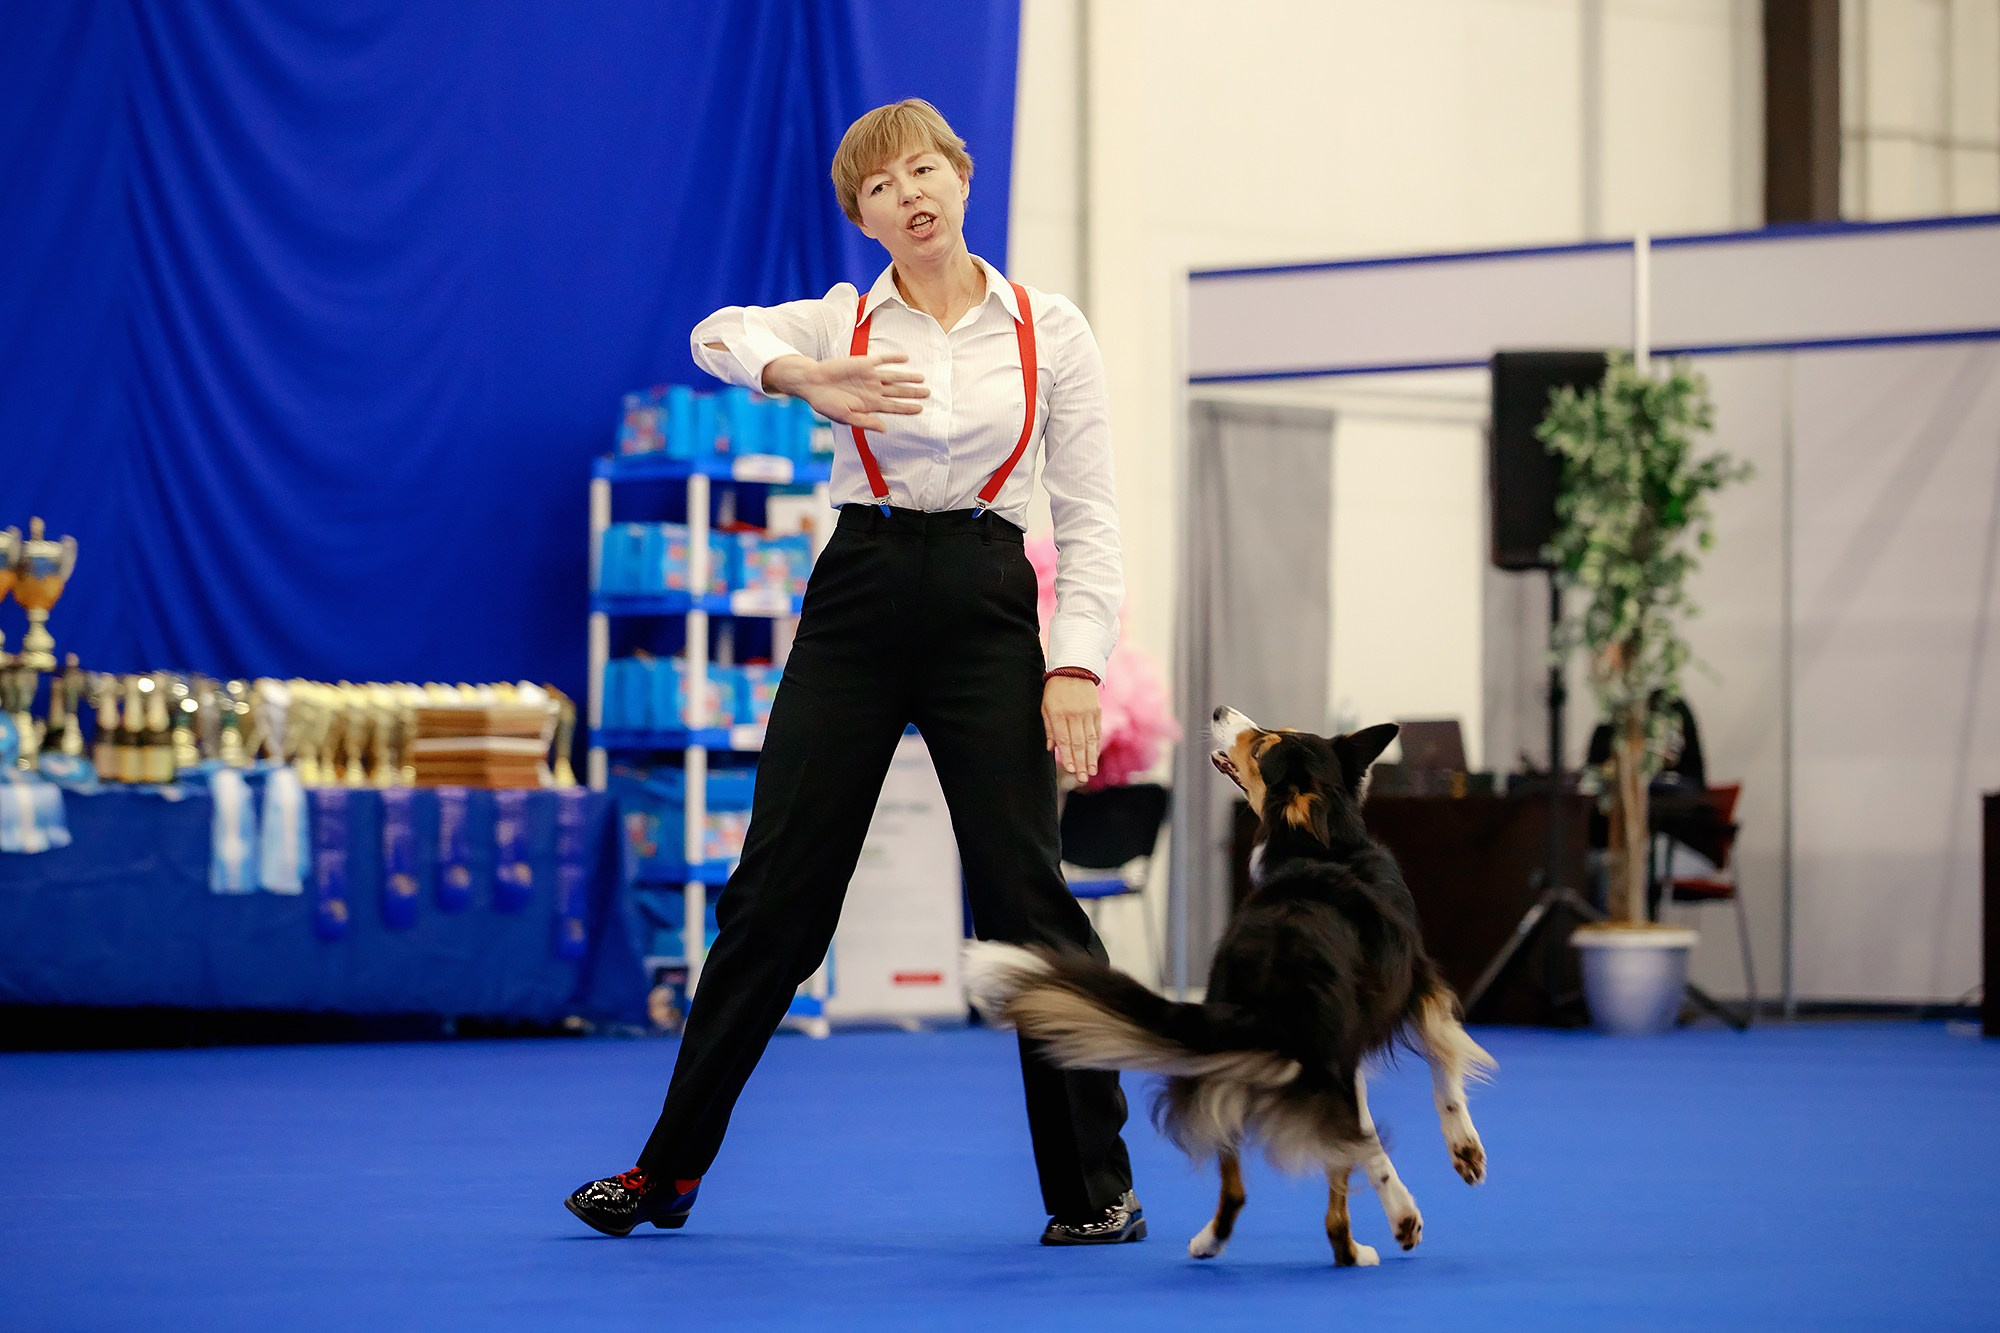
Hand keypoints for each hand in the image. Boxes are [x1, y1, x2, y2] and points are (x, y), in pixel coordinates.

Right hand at [762, 353, 926, 431]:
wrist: (812, 383)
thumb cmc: (826, 403)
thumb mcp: (846, 417)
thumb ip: (866, 422)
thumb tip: (884, 429)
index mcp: (869, 405)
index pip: (893, 407)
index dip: (907, 408)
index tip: (920, 409)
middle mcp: (872, 390)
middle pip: (897, 392)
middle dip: (913, 393)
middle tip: (928, 393)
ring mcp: (869, 376)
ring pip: (893, 376)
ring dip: (907, 377)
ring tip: (922, 378)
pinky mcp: (863, 363)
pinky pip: (881, 360)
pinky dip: (893, 359)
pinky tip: (905, 359)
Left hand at [1042, 675, 1099, 781]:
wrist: (1074, 668)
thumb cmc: (1055, 689)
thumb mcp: (1045, 705)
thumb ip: (1048, 727)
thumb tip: (1051, 748)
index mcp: (1059, 713)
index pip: (1064, 739)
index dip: (1067, 755)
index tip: (1070, 769)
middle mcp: (1074, 715)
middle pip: (1078, 743)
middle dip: (1080, 762)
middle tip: (1082, 778)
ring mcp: (1087, 713)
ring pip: (1090, 739)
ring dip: (1090, 758)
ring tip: (1090, 772)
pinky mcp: (1096, 711)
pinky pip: (1097, 731)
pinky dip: (1096, 745)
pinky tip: (1095, 757)